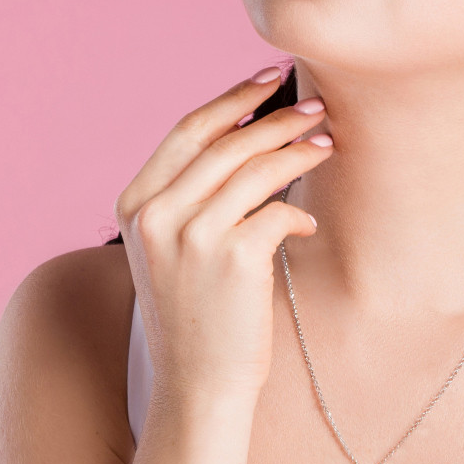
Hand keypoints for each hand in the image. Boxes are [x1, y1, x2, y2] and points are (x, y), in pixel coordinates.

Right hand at [114, 69, 331, 401]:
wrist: (196, 386)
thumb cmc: (195, 313)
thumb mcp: (173, 248)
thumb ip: (193, 196)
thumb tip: (250, 137)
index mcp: (136, 205)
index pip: (188, 132)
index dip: (232, 100)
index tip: (267, 78)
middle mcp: (157, 215)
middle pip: (228, 144)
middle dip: (277, 118)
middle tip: (317, 107)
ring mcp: (192, 236)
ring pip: (257, 170)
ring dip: (298, 151)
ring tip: (327, 143)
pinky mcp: (233, 258)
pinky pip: (279, 212)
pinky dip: (299, 212)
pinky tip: (308, 225)